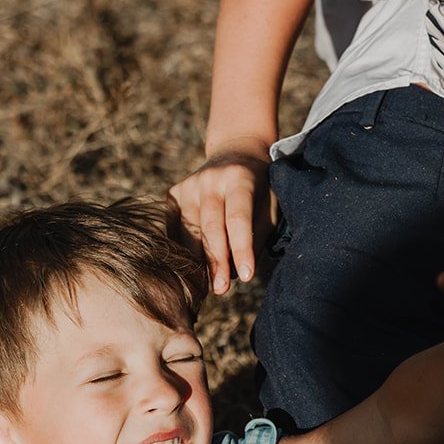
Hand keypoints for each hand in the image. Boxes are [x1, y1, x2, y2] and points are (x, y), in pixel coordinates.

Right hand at [168, 137, 273, 294]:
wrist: (236, 153)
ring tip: (206, 288)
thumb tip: (236, 273)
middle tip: (221, 290)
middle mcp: (210, 178)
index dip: (242, 249)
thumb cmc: (260, 190)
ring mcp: (188, 185)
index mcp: (239, 177)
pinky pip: (176, 229)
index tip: (247, 277)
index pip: (238, 218)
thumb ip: (256, 235)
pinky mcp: (173, 194)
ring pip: (190, 231)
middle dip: (216, 261)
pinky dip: (183, 251)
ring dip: (197, 262)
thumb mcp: (269, 206)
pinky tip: (191, 271)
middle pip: (211, 226)